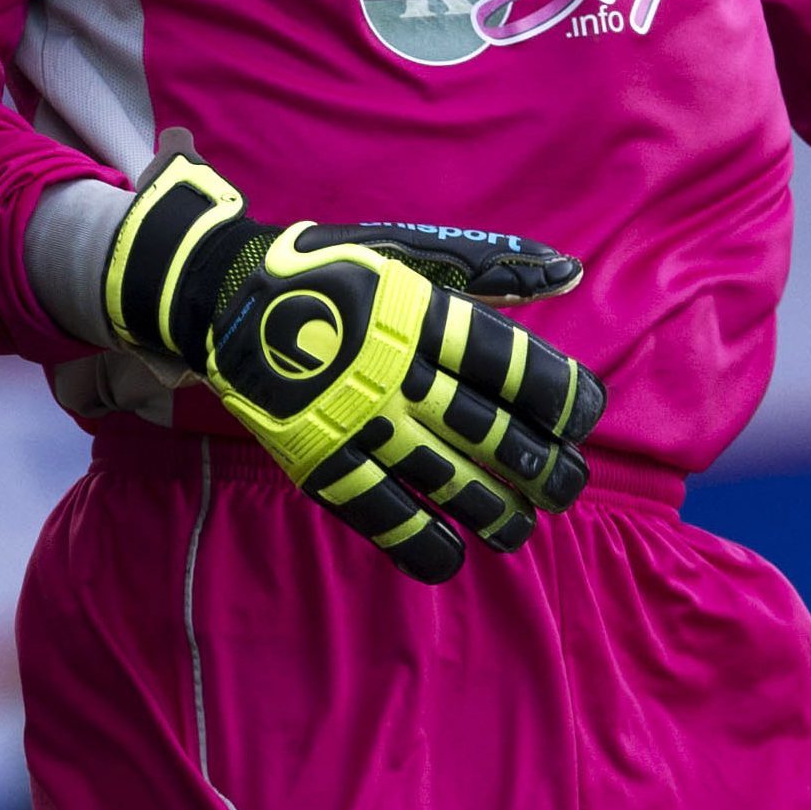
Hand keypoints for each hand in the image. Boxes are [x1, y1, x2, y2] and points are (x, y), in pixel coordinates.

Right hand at [104, 129, 605, 581]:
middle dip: (537, 464)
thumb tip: (567, 274)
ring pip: (439, 473)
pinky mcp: (314, 454)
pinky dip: (415, 537)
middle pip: (485, 427)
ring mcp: (352, 415)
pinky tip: (451, 556)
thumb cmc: (331, 270)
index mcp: (421, 313)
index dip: (556, 396)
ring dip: (491, 507)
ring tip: (522, 526)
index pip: (508, 363)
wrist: (222, 292)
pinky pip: (372, 506)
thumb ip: (490, 268)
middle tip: (568, 486)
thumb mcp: (409, 253)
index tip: (587, 419)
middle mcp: (394, 368)